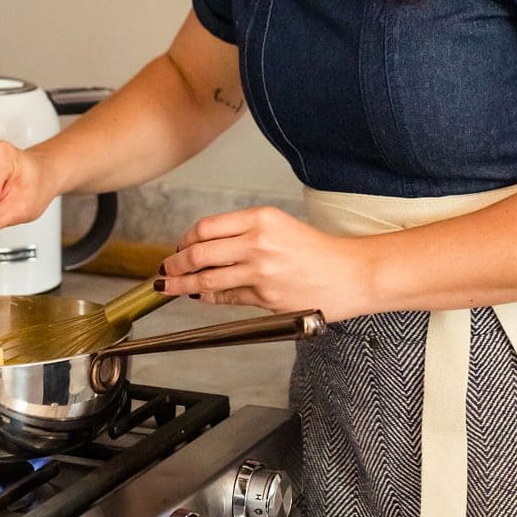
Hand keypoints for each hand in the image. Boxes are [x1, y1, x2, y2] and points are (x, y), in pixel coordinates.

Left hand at [158, 206, 369, 321]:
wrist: (350, 274)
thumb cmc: (319, 251)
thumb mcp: (281, 225)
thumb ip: (245, 233)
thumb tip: (207, 245)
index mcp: (262, 218)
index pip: (207, 226)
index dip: (186, 238)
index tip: (179, 246)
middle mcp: (258, 242)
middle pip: (200, 252)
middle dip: (176, 263)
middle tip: (166, 269)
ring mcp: (261, 272)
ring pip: (207, 279)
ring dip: (183, 284)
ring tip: (170, 286)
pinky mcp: (265, 298)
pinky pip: (226, 298)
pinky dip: (208, 298)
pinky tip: (199, 296)